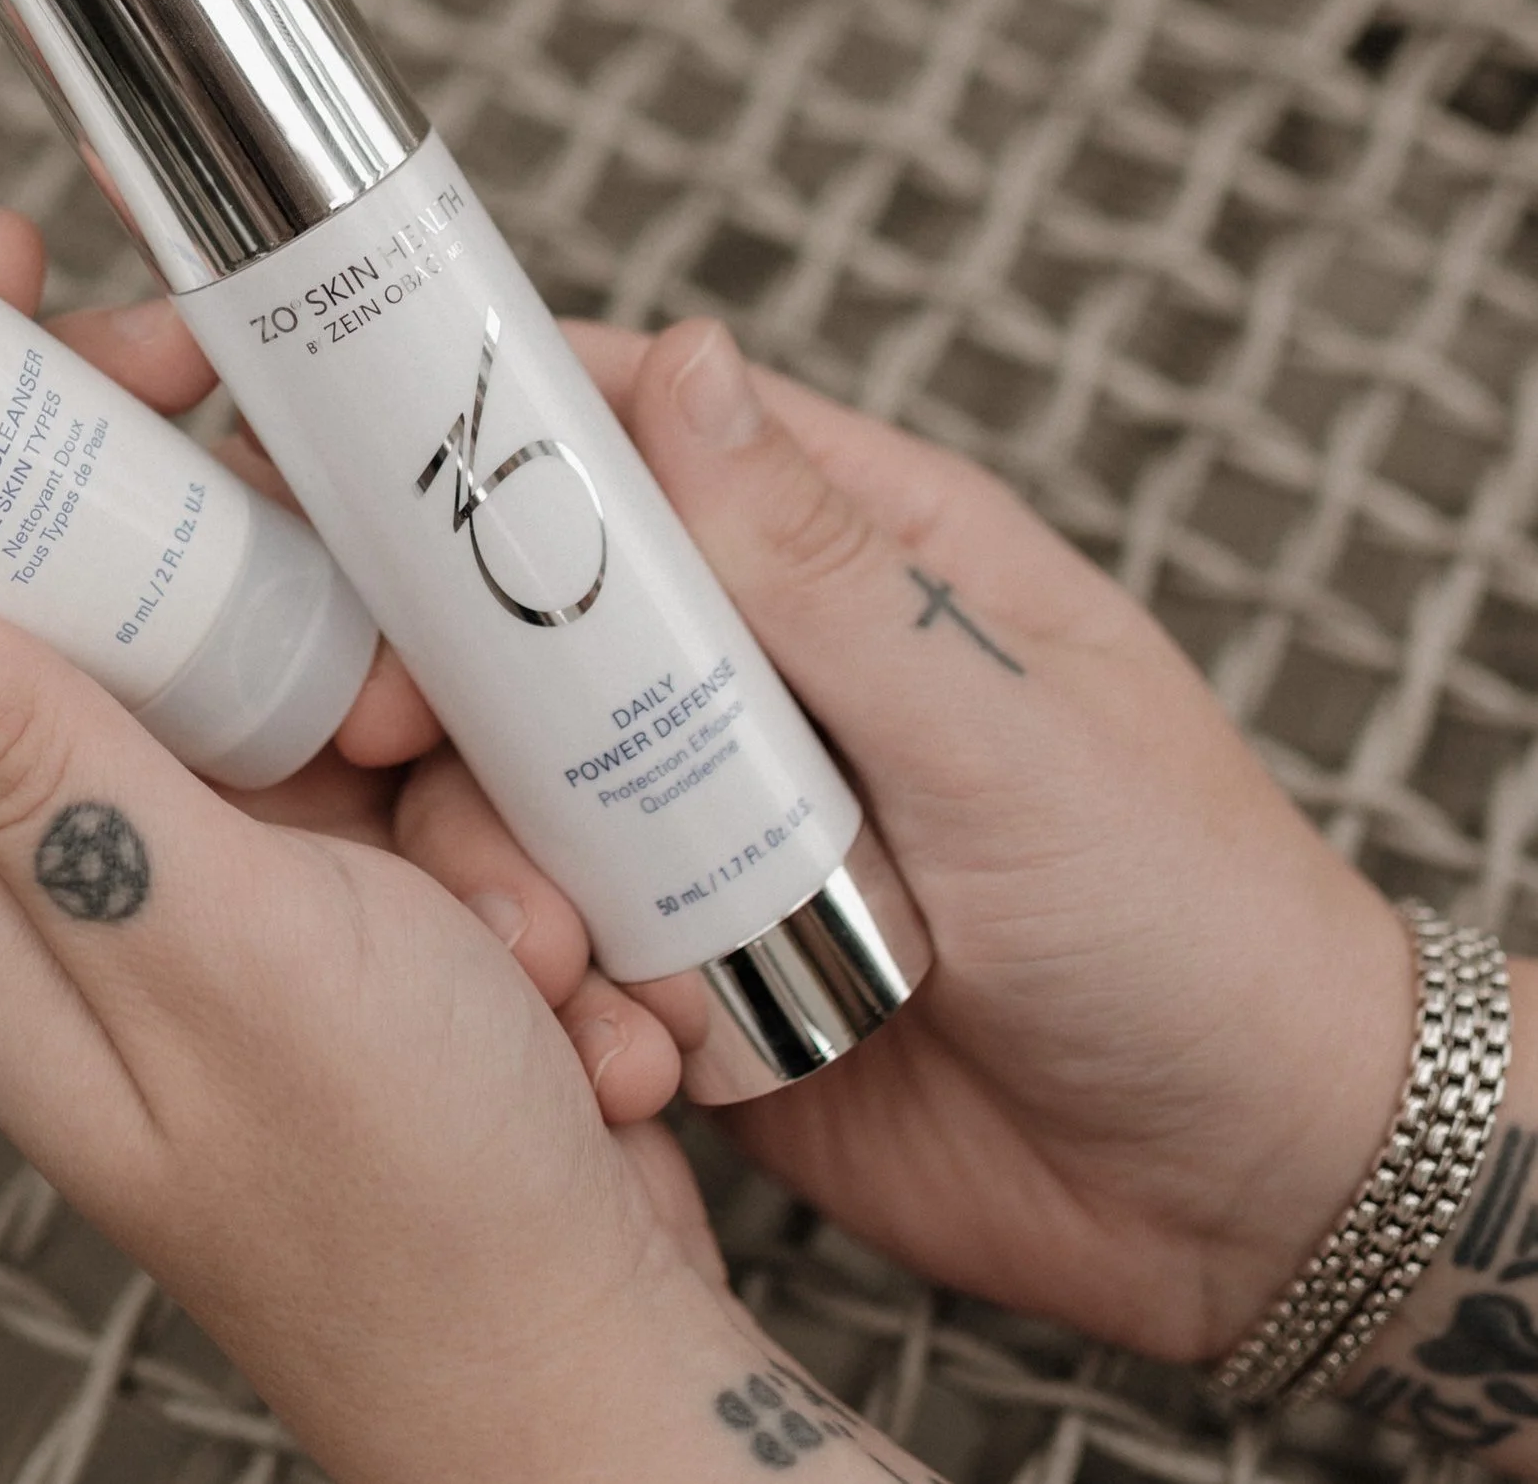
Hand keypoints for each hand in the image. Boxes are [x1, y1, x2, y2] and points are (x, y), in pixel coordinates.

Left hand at [0, 212, 754, 1480]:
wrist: (568, 1342)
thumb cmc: (402, 1203)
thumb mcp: (214, 956)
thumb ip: (23, 773)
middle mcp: (31, 860)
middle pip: (7, 575)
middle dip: (140, 484)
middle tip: (245, 417)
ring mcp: (166, 858)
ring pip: (196, 630)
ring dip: (335, 650)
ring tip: (441, 779)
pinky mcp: (288, 867)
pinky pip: (327, 716)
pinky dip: (418, 746)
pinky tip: (500, 879)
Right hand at [383, 312, 1410, 1363]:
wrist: (1235, 1185)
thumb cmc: (1182, 913)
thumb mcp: (1005, 727)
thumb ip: (823, 566)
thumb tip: (681, 363)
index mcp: (839, 552)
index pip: (621, 427)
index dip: (460, 409)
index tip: (313, 429)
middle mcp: (748, 671)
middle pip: (518, 610)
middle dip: (432, 667)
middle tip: (395, 728)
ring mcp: (704, 818)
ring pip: (506, 789)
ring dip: (494, 864)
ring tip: (557, 956)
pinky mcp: (682, 961)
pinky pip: (554, 943)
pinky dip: (558, 994)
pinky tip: (632, 1054)